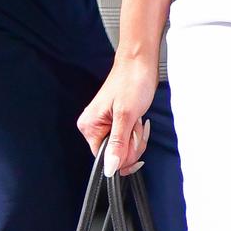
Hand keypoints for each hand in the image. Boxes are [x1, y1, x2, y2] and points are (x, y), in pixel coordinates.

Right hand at [77, 54, 159, 175]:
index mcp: (89, 127)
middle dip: (132, 143)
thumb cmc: (132, 81)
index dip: (123, 154)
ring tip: (137, 117)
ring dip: (137, 135)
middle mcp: (94, 127)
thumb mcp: (126, 116)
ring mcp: (105, 124)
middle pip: (116, 154)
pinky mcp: (116, 121)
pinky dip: (137, 131)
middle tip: (136, 123)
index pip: (104, 158)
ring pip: (125, 147)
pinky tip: (138, 118)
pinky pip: (128, 138)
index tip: (133, 139)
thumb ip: (118, 144)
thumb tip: (109, 168)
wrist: (140, 62)